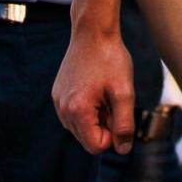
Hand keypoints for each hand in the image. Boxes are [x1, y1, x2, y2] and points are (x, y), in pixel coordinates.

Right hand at [52, 24, 135, 154]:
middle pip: (87, 139)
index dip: (113, 135)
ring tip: (103, 93)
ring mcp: (57, 101)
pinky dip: (87, 108)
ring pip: (80, 128)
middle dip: (104, 126)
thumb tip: (122, 150)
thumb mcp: (124, 92)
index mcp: (77, 110)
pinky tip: (94, 88)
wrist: (92, 31)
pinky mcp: (57, 94)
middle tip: (112, 100)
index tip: (118, 112)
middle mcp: (62, 109)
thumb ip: (124, 124)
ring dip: (96, 118)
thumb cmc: (111, 59)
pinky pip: (74, 115)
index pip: (96, 146)